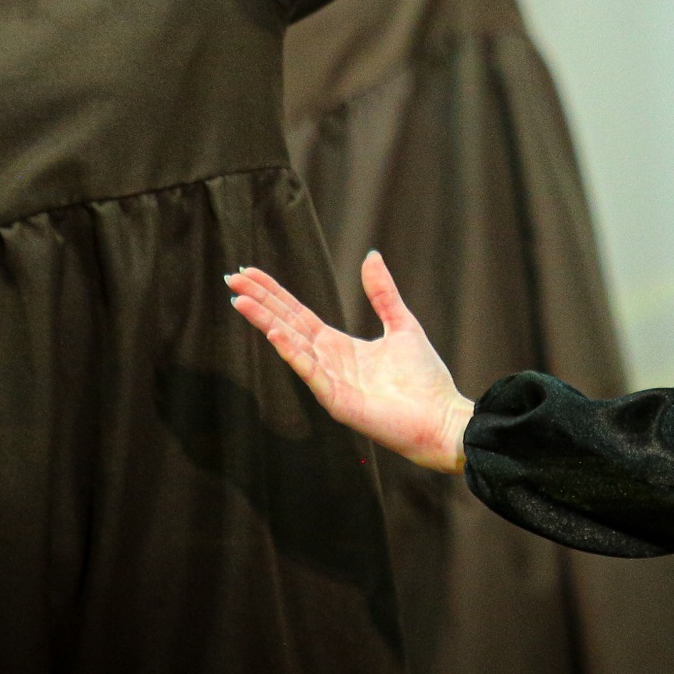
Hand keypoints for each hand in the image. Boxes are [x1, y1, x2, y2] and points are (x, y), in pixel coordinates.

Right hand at [228, 252, 475, 472]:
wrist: (442, 418)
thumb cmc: (424, 380)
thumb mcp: (401, 325)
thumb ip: (383, 293)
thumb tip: (371, 256)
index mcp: (339, 347)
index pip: (298, 315)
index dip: (275, 294)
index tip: (250, 274)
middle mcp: (328, 363)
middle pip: (287, 326)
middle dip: (260, 303)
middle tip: (232, 280)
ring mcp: (329, 383)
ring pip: (292, 346)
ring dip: (266, 323)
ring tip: (241, 302)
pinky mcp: (338, 401)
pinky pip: (311, 373)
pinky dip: (293, 353)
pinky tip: (275, 333)